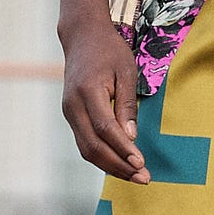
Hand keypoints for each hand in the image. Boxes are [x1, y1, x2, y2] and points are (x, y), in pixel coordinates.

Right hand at [60, 19, 150, 183]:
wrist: (82, 36)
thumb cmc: (109, 50)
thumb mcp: (126, 71)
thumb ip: (127, 105)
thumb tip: (131, 138)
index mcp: (87, 91)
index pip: (105, 128)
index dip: (123, 149)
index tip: (141, 164)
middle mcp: (73, 105)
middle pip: (93, 146)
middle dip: (119, 166)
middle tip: (144, 178)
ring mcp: (69, 112)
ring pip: (86, 149)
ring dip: (111, 166)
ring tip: (136, 176)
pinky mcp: (71, 116)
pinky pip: (85, 143)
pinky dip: (102, 157)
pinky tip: (121, 164)